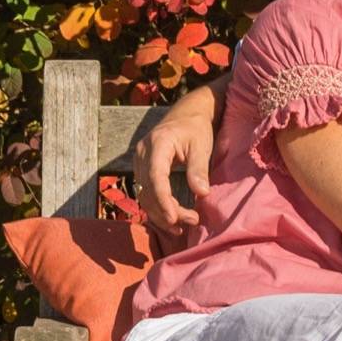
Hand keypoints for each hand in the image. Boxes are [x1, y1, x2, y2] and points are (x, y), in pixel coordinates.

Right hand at [125, 85, 222, 247]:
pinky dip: (157, 207)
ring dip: (160, 214)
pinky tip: (171, 218)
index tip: (175, 218)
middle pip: (148, 190)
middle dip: (166, 211)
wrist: (187, 114)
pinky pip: (145, 192)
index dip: (163, 200)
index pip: (156, 177)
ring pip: (144, 194)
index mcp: (158, 143)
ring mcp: (139, 161)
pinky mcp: (142, 168)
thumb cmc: (196, 128)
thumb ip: (199, 169)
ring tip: (182, 227)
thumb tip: (202, 194)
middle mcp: (142, 153)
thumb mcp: (201, 145)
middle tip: (191, 222)